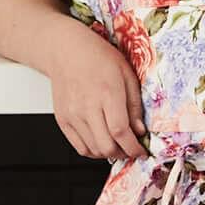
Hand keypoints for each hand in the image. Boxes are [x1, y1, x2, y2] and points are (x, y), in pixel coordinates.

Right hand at [41, 42, 143, 160]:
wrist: (66, 50)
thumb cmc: (97, 57)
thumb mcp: (126, 74)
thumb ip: (134, 104)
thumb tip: (139, 130)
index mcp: (107, 93)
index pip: (121, 132)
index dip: (134, 147)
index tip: (142, 151)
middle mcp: (87, 107)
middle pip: (107, 146)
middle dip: (124, 153)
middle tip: (132, 148)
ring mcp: (72, 115)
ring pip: (94, 150)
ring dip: (109, 153)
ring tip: (118, 144)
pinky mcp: (63, 120)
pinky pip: (80, 147)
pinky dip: (94, 151)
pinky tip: (102, 142)